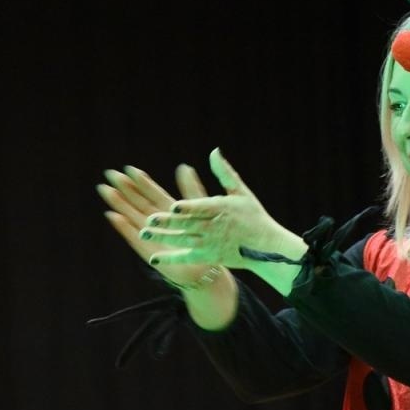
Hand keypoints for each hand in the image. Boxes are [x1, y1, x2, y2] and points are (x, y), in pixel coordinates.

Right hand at [98, 163, 220, 290]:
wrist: (205, 270)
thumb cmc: (205, 241)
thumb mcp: (200, 210)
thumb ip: (191, 190)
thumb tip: (183, 167)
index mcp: (169, 211)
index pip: (152, 193)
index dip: (141, 181)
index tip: (128, 168)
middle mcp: (157, 222)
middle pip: (137, 202)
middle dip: (124, 188)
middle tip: (109, 173)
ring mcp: (150, 235)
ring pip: (131, 215)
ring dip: (118, 203)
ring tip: (105, 190)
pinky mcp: (147, 250)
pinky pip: (132, 237)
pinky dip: (123, 227)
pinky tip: (113, 216)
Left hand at [138, 149, 300, 269]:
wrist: (266, 247)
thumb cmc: (253, 216)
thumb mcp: (241, 191)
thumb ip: (224, 172)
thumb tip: (214, 151)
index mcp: (221, 209)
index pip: (201, 208)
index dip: (188, 208)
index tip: (173, 207)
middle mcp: (214, 227)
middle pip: (188, 225)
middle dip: (168, 223)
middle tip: (149, 219)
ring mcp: (210, 244)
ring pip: (183, 241)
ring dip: (163, 238)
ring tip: (144, 233)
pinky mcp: (208, 257)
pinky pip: (186, 258)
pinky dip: (170, 258)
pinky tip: (153, 259)